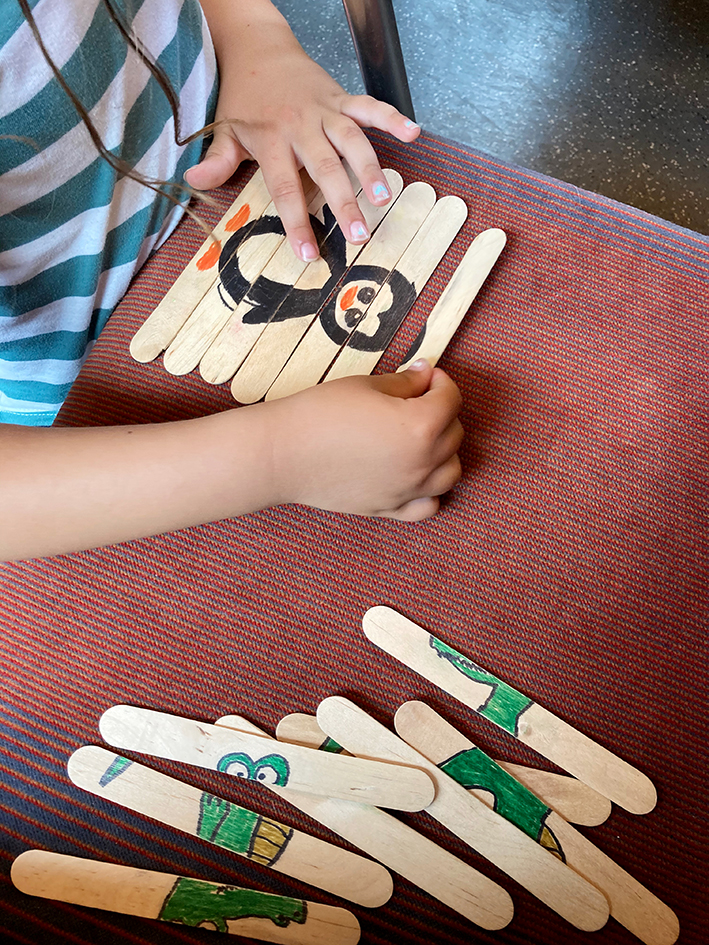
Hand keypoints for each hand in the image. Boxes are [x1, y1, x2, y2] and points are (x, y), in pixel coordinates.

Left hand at [189, 0, 419, 260]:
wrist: (258, 49)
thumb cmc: (244, 99)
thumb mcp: (224, 130)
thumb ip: (217, 160)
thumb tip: (194, 183)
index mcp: (271, 140)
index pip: (284, 188)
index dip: (297, 222)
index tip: (309, 254)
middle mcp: (300, 126)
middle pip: (325, 168)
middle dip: (343, 202)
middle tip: (358, 235)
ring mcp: (324, 110)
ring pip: (352, 139)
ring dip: (370, 168)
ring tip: (383, 198)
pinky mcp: (341, 97)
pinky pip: (369, 106)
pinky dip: (391, 117)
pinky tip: (412, 133)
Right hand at [264, 360, 462, 519]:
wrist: (282, 453)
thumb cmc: (320, 413)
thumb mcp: (366, 385)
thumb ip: (405, 382)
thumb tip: (426, 374)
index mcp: (420, 427)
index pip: (450, 399)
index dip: (440, 381)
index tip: (425, 376)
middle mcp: (422, 463)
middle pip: (453, 434)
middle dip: (441, 412)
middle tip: (415, 400)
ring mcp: (408, 491)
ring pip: (450, 472)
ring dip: (443, 451)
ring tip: (419, 437)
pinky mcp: (389, 509)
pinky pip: (428, 505)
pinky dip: (431, 491)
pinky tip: (416, 475)